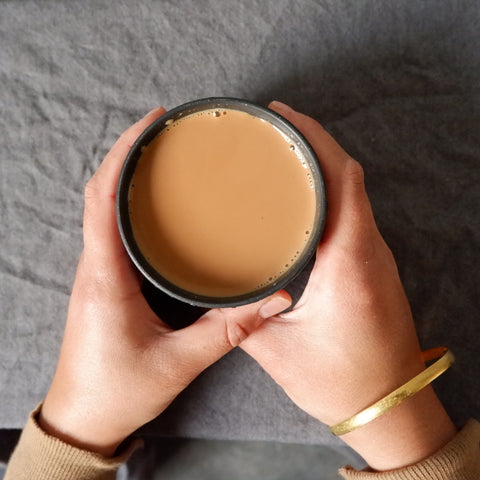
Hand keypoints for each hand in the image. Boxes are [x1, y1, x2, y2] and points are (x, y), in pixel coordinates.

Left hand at [39, 107, 291, 456]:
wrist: (85, 417)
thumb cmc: (121, 390)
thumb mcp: (180, 363)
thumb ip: (228, 329)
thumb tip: (275, 298)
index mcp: (106, 278)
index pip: (103, 200)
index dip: (122, 155)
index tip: (151, 124)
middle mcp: (95, 266)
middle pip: (101, 193)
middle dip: (128, 154)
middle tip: (168, 130)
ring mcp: (97, 272)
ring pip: (103, 208)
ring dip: (127, 175)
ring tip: (165, 156)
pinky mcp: (105, 281)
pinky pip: (111, 229)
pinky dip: (128, 203)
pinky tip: (157, 203)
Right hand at [241, 102, 455, 469]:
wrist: (389, 402)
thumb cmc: (340, 381)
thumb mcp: (277, 351)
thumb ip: (242, 313)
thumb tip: (218, 285)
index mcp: (348, 264)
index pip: (341, 180)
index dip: (315, 140)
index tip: (283, 117)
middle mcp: (370, 251)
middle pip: (349, 174)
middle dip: (314, 140)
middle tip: (273, 125)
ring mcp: (377, 255)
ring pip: (355, 189)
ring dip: (323, 162)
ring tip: (283, 151)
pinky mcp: (373, 263)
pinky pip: (355, 209)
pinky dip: (331, 188)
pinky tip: (303, 192)